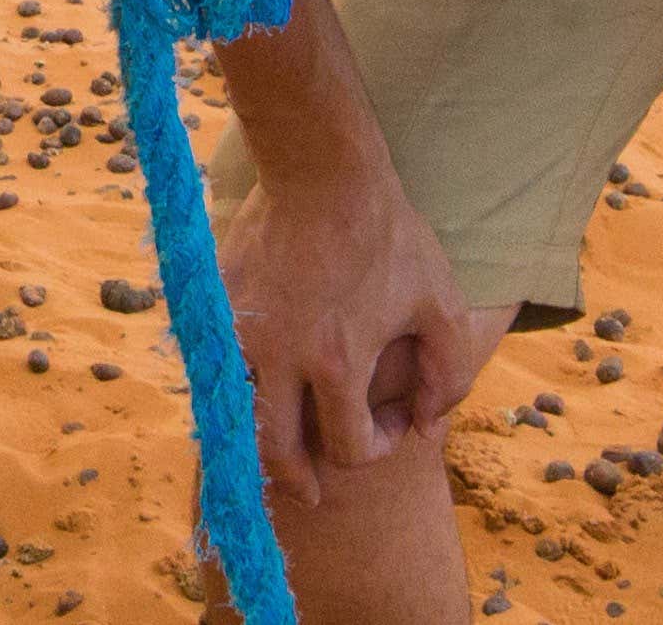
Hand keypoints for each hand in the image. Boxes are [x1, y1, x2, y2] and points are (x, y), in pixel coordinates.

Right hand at [224, 163, 494, 503]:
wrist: (320, 169)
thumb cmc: (388, 234)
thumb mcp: (439, 302)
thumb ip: (447, 374)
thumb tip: (427, 425)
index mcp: (338, 364)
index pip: (347, 448)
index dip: (371, 452)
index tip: (383, 432)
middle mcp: (281, 358)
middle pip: (273, 452)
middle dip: (294, 482)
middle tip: (307, 494)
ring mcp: (240, 331)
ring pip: (233, 412)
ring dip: (255, 439)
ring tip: (271, 450)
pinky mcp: (215, 304)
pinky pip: (216, 362)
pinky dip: (233, 384)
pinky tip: (254, 382)